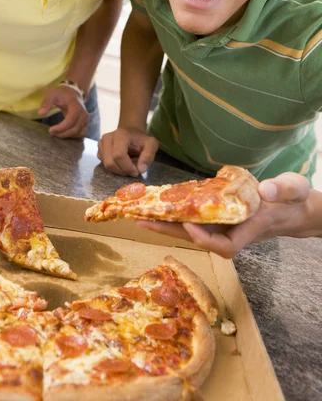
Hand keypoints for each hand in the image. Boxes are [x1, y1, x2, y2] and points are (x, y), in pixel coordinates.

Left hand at [38, 86, 88, 137]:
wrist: (73, 93)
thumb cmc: (62, 94)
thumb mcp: (52, 94)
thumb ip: (46, 103)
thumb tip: (40, 113)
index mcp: (76, 106)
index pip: (70, 120)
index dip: (61, 128)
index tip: (50, 130)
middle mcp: (83, 114)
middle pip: (75, 129)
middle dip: (62, 133)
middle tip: (52, 133)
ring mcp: (86, 119)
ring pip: (78, 133)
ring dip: (67, 136)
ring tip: (56, 134)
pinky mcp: (85, 123)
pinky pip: (81, 133)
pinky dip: (72, 136)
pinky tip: (63, 133)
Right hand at [98, 127, 158, 176]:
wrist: (131, 133)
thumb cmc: (141, 139)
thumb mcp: (151, 144)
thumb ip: (149, 155)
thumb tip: (140, 169)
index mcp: (120, 135)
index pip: (119, 155)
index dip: (127, 167)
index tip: (136, 171)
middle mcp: (107, 138)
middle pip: (110, 162)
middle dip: (122, 171)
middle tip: (132, 171)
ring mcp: (101, 144)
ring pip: (106, 165)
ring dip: (118, 170)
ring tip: (128, 166)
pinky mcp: (99, 150)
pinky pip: (103, 164)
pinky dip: (114, 168)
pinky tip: (121, 164)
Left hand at [137, 172, 312, 257]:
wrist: (293, 208)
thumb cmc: (293, 200)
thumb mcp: (293, 190)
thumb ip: (283, 189)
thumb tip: (266, 191)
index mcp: (249, 230)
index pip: (224, 245)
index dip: (204, 238)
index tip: (189, 224)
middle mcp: (232, 233)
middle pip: (197, 239)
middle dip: (169, 231)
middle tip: (141, 222)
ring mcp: (223, 228)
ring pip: (191, 230)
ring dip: (167, 223)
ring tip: (141, 215)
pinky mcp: (218, 220)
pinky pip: (194, 219)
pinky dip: (177, 214)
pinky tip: (161, 206)